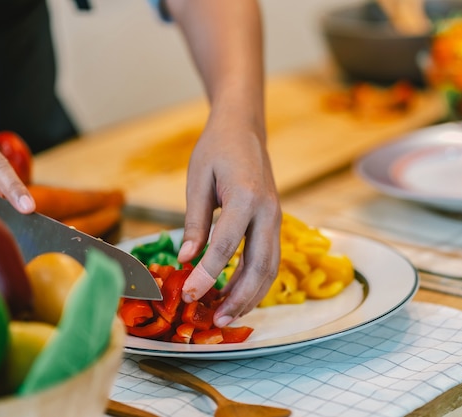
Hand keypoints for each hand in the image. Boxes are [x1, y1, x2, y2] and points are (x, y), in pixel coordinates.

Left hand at [178, 119, 280, 327]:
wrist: (245, 129)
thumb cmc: (217, 149)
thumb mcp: (198, 179)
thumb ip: (194, 221)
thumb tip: (185, 260)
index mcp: (246, 196)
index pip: (226, 245)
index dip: (206, 274)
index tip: (189, 294)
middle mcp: (268, 211)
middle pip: (259, 265)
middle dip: (239, 296)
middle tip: (217, 319)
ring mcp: (275, 218)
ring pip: (270, 267)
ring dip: (251, 295)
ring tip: (228, 315)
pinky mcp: (273, 223)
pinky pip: (269, 259)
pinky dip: (256, 281)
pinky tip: (238, 294)